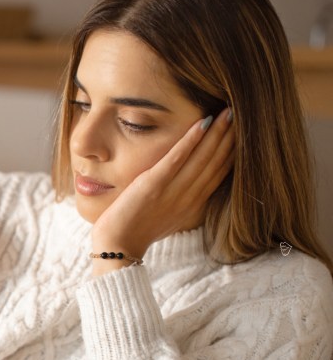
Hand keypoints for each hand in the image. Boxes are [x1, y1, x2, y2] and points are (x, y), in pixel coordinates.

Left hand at [91, 108, 233, 274]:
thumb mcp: (167, 216)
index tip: (242, 132)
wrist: (118, 247)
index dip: (232, 152)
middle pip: (216, 163)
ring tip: (228, 112)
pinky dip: (190, 141)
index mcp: (193, 204)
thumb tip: (190, 189)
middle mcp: (189, 198)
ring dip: (217, 134)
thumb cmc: (138, 231)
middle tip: (241, 113)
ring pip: (202, 158)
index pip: (219, 173)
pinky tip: (202, 122)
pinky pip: (176, 159)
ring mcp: (172, 192)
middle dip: (230, 137)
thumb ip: (181, 201)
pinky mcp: (153, 185)